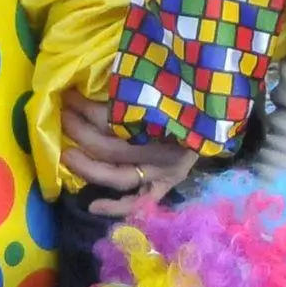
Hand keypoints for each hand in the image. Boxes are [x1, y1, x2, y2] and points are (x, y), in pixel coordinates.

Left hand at [60, 92, 198, 217]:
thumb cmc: (191, 92)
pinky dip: (117, 207)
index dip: (86, 108)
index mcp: (164, 117)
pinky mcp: (168, 185)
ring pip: (118, 176)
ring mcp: (165, 171)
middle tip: (62, 118)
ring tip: (66, 156)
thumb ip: (137, 85)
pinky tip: (92, 206)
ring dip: (87, 166)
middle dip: (80, 132)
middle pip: (111, 146)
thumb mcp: (166, 82)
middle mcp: (164, 148)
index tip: (68, 95)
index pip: (114, 117)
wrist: (223, 109)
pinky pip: (140, 203)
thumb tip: (96, 80)